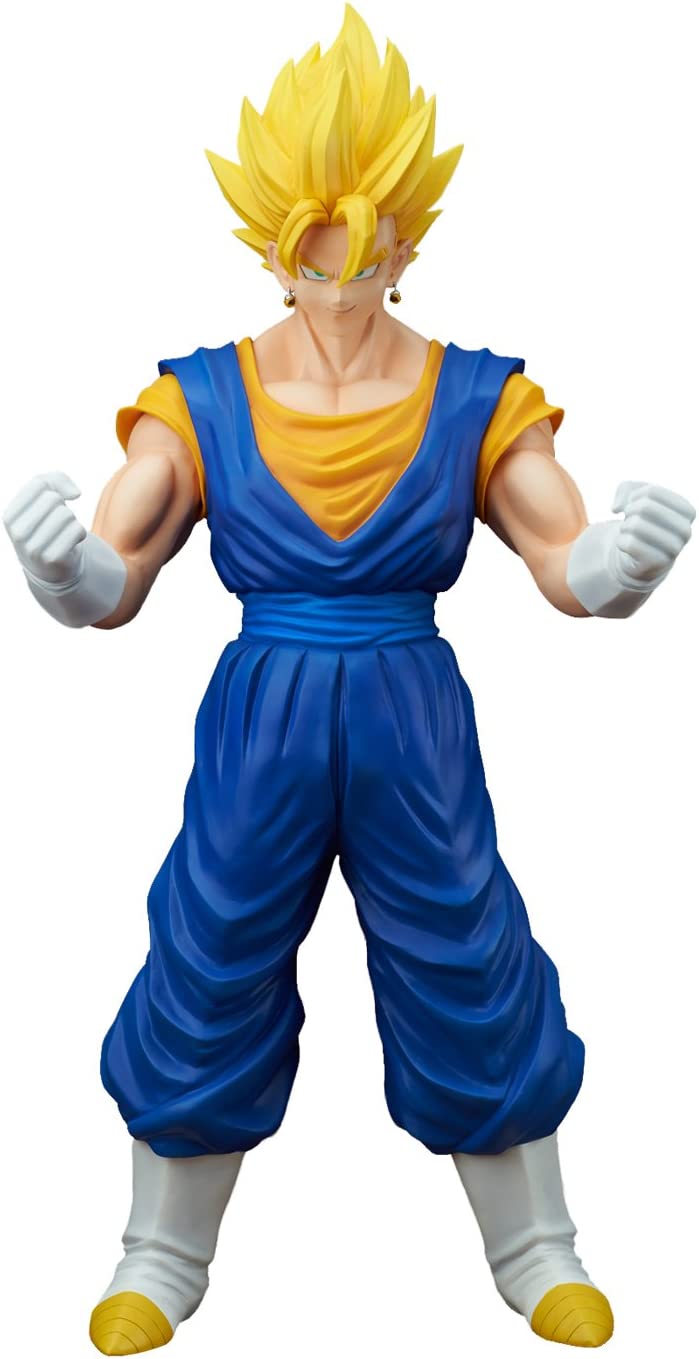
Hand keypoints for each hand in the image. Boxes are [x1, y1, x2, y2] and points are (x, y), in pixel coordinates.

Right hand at [3, 470, 86, 586]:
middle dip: (62, 507)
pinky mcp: (52, 559)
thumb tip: (75, 493)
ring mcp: (33, 548)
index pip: (38, 484)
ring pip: (66, 514)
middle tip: (58, 523)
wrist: (50, 566)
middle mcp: (17, 533)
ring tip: (64, 532)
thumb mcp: (43, 497)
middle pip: (53, 499)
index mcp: (10, 515)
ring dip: (72, 521)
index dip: (55, 488)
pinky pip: (77, 530)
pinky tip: (71, 543)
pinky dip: (80, 533)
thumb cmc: (46, 525)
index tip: (55, 502)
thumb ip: (55, 479)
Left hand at [610, 480, 694, 588]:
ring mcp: (674, 549)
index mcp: (687, 511)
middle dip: (629, 511)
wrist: (642, 555)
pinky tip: (626, 545)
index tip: (636, 504)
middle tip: (630, 518)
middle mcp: (686, 530)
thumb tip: (617, 508)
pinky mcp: (657, 563)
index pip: (652, 491)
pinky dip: (621, 541)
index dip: (635, 495)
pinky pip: (629, 543)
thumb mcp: (635, 497)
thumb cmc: (642, 520)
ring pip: (636, 525)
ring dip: (624, 526)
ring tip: (629, 531)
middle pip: (644, 507)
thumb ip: (625, 488)